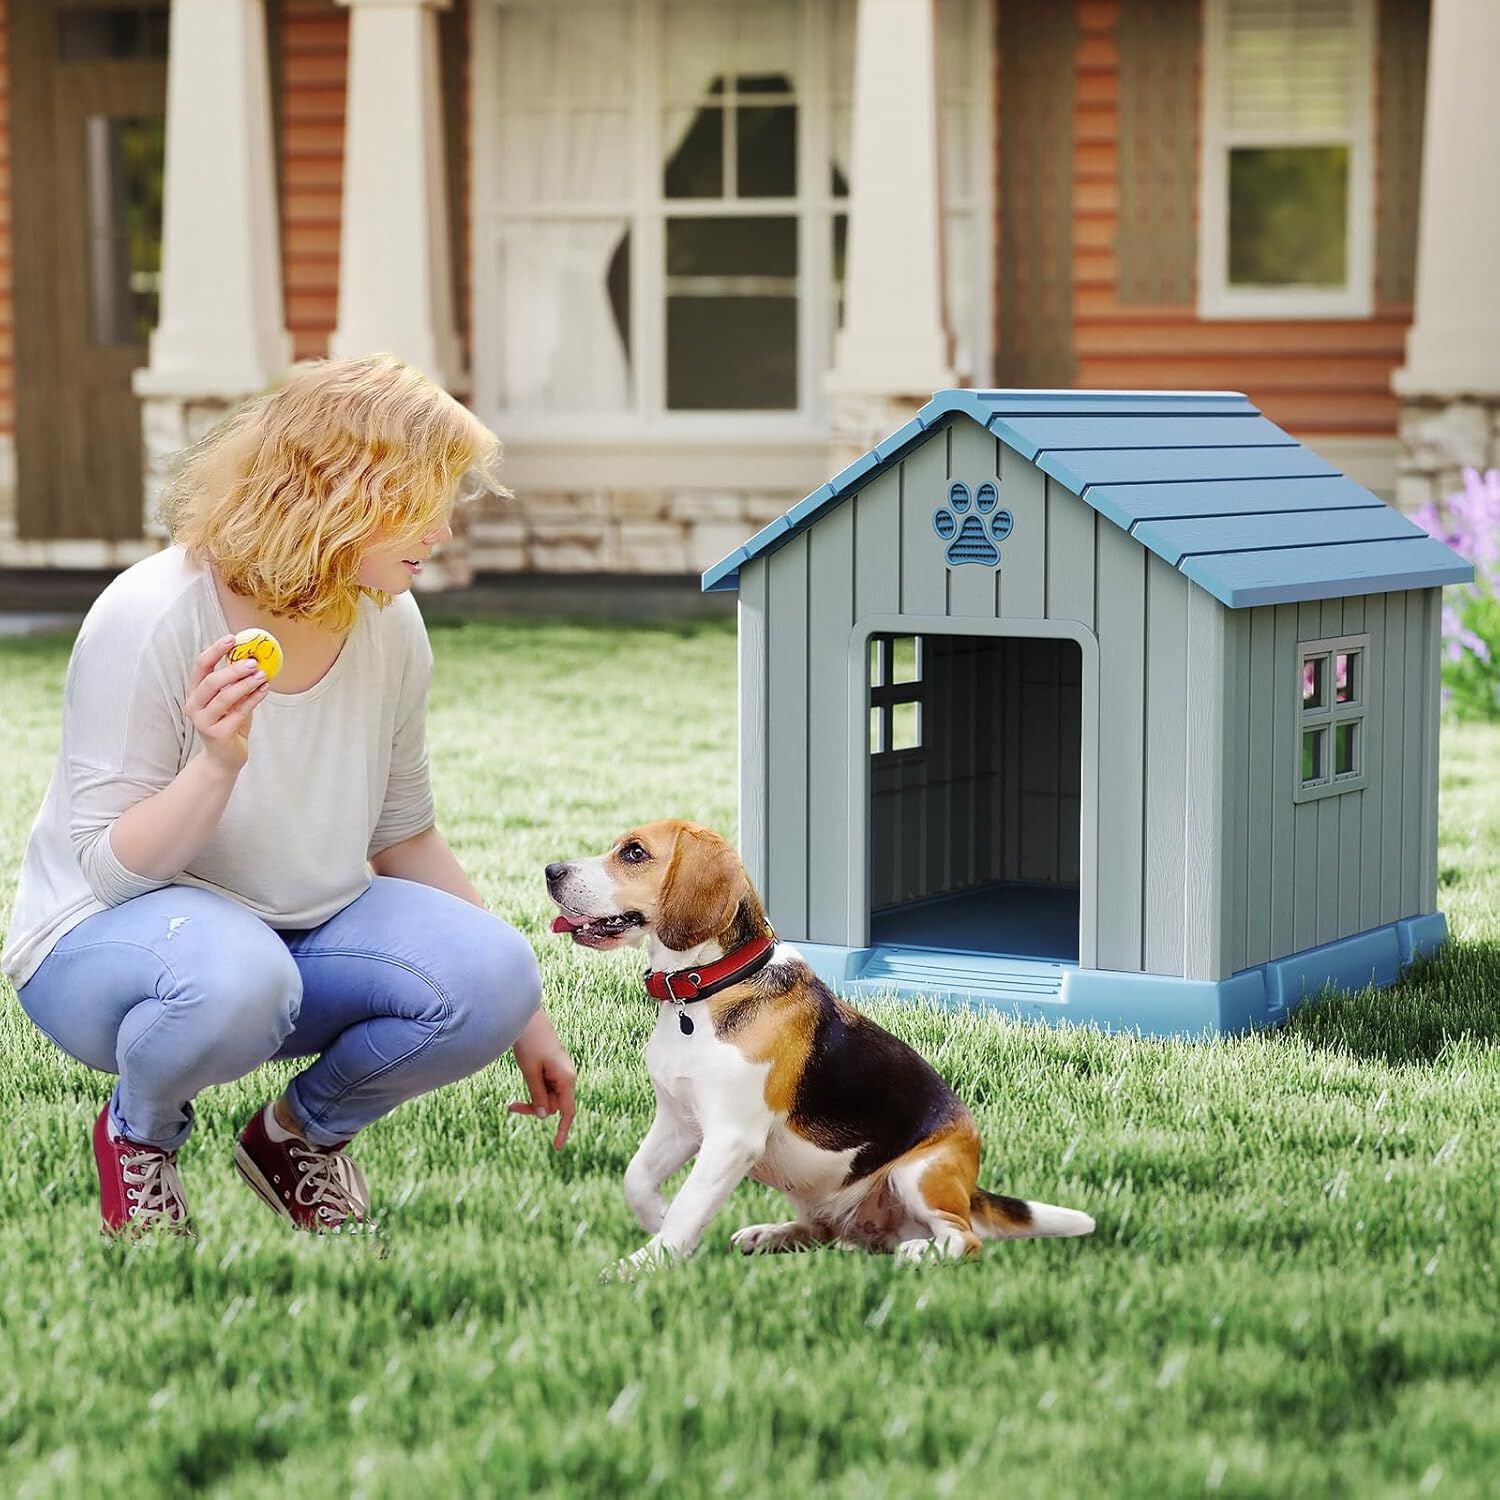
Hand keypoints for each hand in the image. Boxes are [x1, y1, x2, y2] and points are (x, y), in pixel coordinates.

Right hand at [187, 635, 268, 771]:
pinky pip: (239, 712)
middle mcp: (194, 706)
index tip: (233, 638)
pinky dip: (254, 698)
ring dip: (246, 684)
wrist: (224, 758)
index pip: (201, 666)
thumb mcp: (230, 700)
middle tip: (253, 662)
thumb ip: (236, 683)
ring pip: (225, 697)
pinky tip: (265, 689)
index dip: (215, 650)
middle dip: (233, 669)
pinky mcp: (218, 733)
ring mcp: (204, 721)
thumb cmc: (228, 724)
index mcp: (195, 693)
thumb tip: (254, 658)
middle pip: (211, 681)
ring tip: (263, 675)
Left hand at [507, 1009, 576, 1149]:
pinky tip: (522, 1083)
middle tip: (510, 1107)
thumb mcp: (530, 1072)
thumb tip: (545, 1116)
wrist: (527, 1017)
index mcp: (566, 1078)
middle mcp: (567, 1076)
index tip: (555, 1148)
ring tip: (511, 1100)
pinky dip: (533, 1090)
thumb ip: (538, 1095)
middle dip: (534, 1108)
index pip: (568, 1111)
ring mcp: (560, 1071)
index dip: (562, 1130)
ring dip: (531, 1099)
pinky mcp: (552, 1067)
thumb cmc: (529, 1042)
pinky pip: (544, 1086)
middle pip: (554, 1104)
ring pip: (547, 1096)